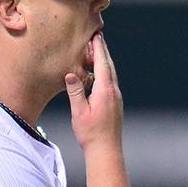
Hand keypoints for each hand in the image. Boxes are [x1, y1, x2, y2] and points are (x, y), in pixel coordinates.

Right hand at [65, 33, 123, 150]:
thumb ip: (75, 92)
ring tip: (97, 52)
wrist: (106, 151)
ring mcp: (117, 98)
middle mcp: (114, 92)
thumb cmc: (91, 134)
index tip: (96, 35)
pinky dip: (106, 72)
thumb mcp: (79, 112)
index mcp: (105, 91)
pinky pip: (111, 82)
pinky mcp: (116, 104)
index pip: (102, 64)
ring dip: (104, 61)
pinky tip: (100, 74)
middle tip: (97, 37)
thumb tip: (70, 75)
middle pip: (109, 66)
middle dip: (103, 51)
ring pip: (111, 74)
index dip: (98, 48)